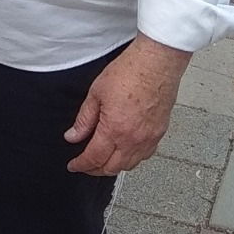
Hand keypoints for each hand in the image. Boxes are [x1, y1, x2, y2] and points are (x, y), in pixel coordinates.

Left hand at [64, 34, 190, 174]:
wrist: (156, 63)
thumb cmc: (130, 72)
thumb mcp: (96, 93)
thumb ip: (84, 119)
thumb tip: (73, 135)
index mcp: (114, 129)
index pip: (94, 158)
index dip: (81, 165)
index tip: (74, 165)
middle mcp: (133, 139)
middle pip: (112, 168)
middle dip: (95, 170)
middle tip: (85, 166)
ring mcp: (149, 138)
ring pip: (130, 165)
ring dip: (114, 167)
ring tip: (103, 161)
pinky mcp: (159, 133)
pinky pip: (145, 156)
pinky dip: (132, 159)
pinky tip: (125, 152)